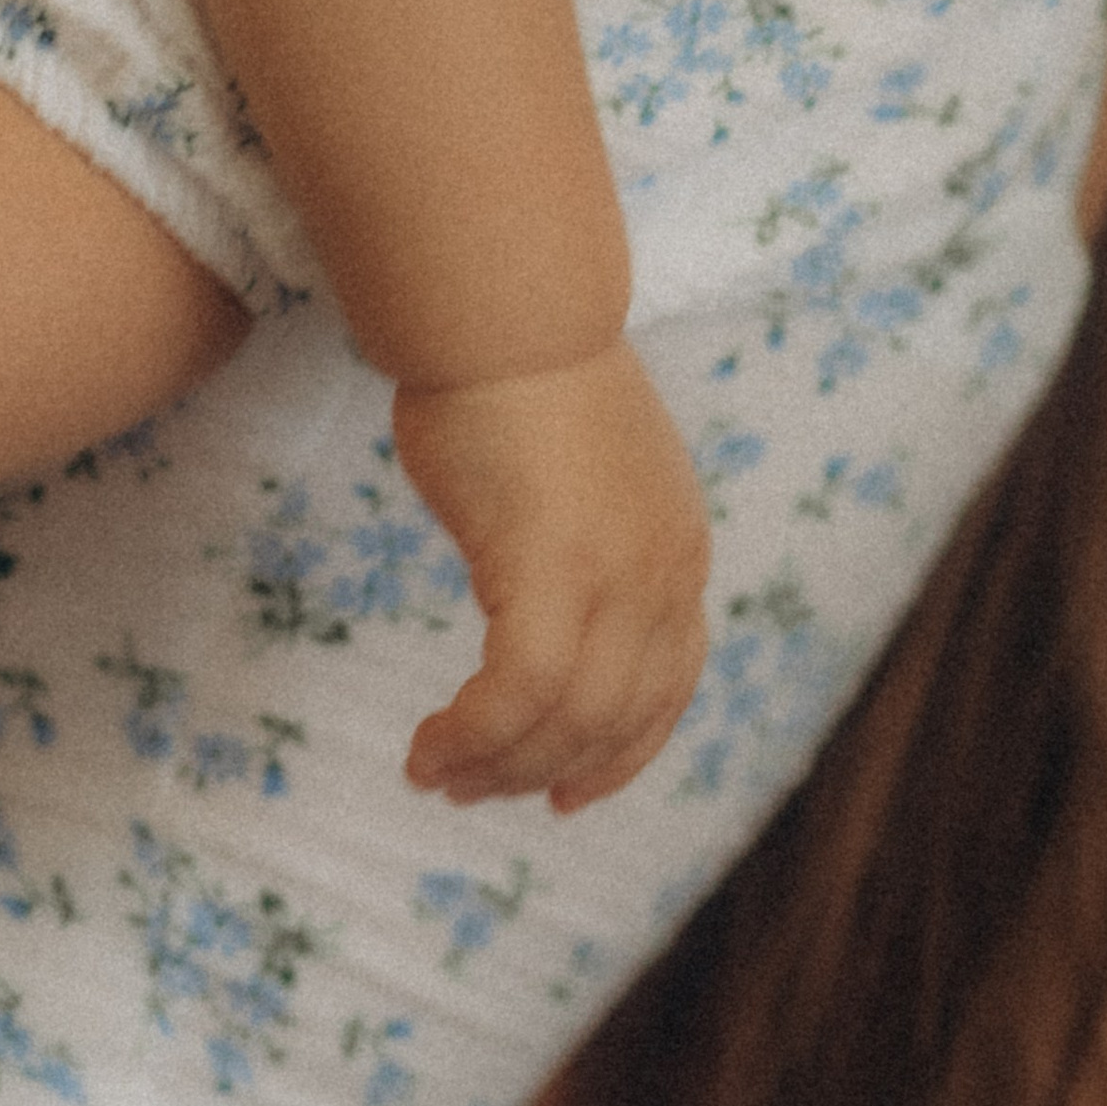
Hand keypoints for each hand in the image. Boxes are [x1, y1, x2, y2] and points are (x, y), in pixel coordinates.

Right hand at [392, 348, 709, 812]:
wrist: (506, 311)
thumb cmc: (519, 378)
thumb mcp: (579, 476)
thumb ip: (579, 542)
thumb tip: (537, 584)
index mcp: (678, 548)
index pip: (669, 684)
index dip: (619, 752)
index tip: (565, 794)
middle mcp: (666, 572)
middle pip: (614, 720)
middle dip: (540, 771)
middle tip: (466, 788)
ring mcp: (619, 574)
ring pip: (567, 721)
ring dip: (497, 765)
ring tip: (435, 773)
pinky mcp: (555, 570)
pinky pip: (519, 694)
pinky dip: (474, 735)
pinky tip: (428, 746)